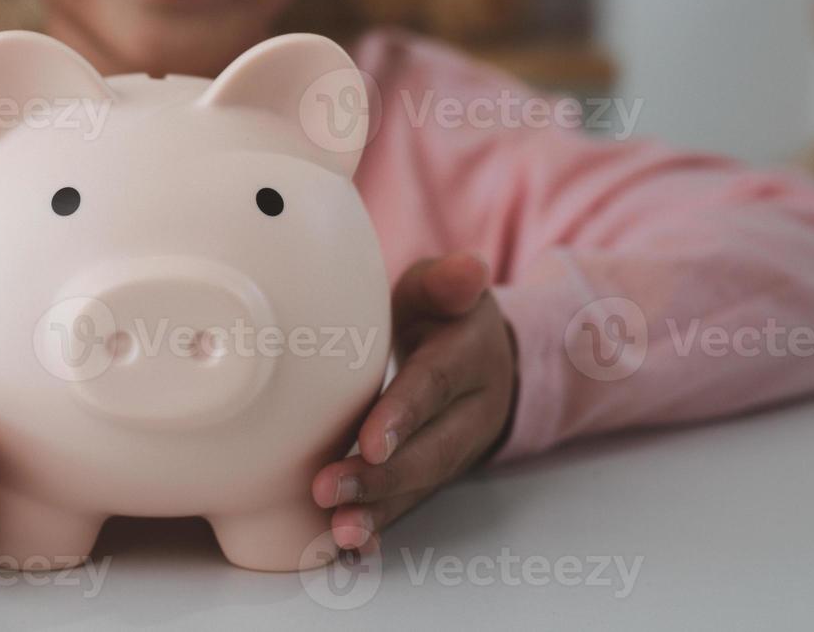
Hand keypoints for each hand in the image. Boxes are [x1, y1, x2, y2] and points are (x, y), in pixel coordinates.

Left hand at [311, 252, 517, 549]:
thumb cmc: (441, 314)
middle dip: (383, 476)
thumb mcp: (443, 287)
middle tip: (330, 490)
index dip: (404, 414)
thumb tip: (469, 268)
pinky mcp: (437, 472)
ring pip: (422, 485)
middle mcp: (470, 410)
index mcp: (468, 356)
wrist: (483, 354)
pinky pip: (413, 503)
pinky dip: (383, 524)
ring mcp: (456, 447)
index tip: (369, 442)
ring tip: (340, 530)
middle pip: (430, 449)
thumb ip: (447, 281)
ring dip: (380, 510)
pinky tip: (350, 545)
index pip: (434, 386)